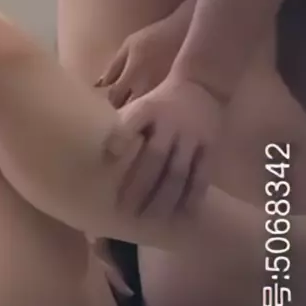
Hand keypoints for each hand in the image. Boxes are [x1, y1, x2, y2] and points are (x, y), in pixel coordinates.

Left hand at [98, 14, 188, 107]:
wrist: (187, 33)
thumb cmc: (155, 36)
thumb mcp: (129, 46)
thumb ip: (113, 67)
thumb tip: (99, 86)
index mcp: (132, 75)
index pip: (114, 98)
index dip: (108, 102)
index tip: (107, 102)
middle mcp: (147, 88)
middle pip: (128, 110)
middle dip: (121, 112)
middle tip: (119, 110)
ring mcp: (163, 93)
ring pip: (145, 112)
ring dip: (137, 113)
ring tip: (135, 110)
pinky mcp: (175, 95)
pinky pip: (159, 109)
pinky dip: (152, 110)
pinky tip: (151, 106)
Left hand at [108, 77, 225, 219]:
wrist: (203, 85)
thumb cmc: (159, 104)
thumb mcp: (138, 106)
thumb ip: (119, 128)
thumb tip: (93, 156)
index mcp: (148, 109)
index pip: (131, 124)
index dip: (119, 141)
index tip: (106, 163)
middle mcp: (172, 123)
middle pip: (154, 156)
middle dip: (138, 185)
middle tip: (123, 211)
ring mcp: (194, 135)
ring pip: (178, 170)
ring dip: (164, 197)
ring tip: (151, 220)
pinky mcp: (212, 146)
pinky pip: (202, 174)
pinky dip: (192, 195)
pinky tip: (184, 214)